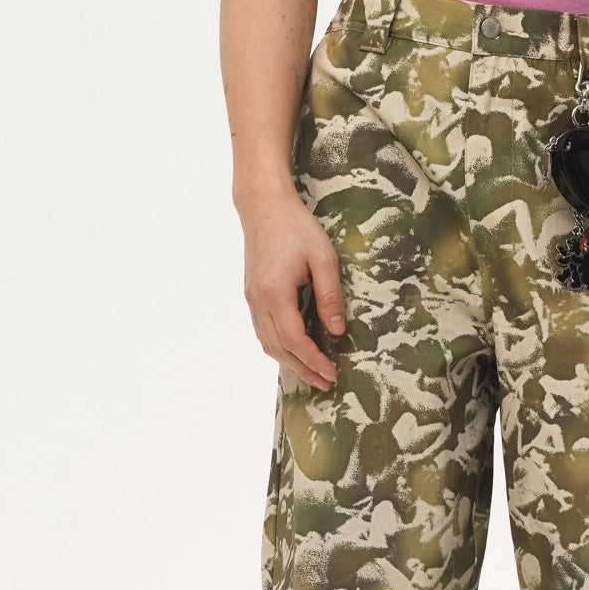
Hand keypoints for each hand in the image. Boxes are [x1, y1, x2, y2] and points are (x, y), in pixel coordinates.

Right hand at [240, 183, 345, 391]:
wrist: (264, 207)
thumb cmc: (296, 228)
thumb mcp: (323, 258)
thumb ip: (330, 296)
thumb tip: (336, 331)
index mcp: (275, 293)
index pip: (294, 340)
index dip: (313, 361)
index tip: (331, 373)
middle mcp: (258, 301)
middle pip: (279, 349)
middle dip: (303, 369)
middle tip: (325, 383)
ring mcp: (251, 299)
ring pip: (268, 343)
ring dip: (290, 362)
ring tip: (312, 373)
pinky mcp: (252, 295)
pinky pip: (263, 332)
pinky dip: (278, 348)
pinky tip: (294, 353)